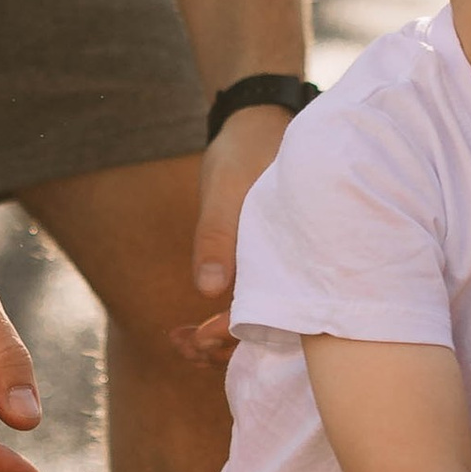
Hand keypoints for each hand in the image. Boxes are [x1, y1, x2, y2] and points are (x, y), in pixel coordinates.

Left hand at [171, 102, 294, 361]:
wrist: (256, 124)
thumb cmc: (247, 150)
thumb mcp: (227, 188)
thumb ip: (218, 236)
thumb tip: (207, 290)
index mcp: (293, 255)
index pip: (273, 312)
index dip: (235, 332)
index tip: (200, 336)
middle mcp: (292, 270)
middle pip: (267, 329)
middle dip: (223, 347)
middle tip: (182, 346)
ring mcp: (277, 271)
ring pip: (254, 324)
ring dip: (217, 341)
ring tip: (177, 342)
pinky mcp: (261, 269)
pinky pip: (244, 309)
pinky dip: (216, 325)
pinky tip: (183, 333)